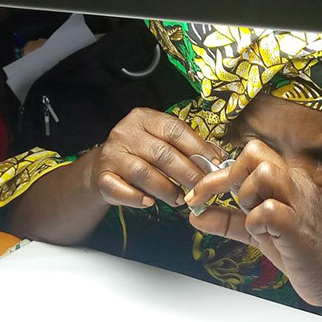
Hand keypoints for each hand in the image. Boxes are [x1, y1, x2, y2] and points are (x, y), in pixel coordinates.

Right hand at [85, 108, 223, 208]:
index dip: (198, 148)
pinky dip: (137, 198)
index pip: (175, 130)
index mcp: (145, 119)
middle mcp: (126, 133)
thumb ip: (189, 148)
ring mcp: (112, 155)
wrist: (102, 168)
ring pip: (144, 173)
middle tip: (202, 188)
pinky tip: (150, 202)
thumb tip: (219, 158)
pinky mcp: (102, 178)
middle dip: (187, 173)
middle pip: (162, 153)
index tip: (216, 165)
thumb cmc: (141, 155)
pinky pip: (121, 190)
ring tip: (181, 199)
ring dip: (167, 189)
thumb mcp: (163, 143)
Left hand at [184, 140, 321, 307]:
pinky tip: (265, 236)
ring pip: (263, 172)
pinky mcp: (299, 227)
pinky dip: (256, 222)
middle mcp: (294, 184)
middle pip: (254, 151)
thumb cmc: (304, 253)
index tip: (197, 196)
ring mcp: (299, 203)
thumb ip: (229, 221)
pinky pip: (269, 209)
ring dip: (246, 196)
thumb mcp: (259, 232)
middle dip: (231, 178)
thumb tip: (196, 215)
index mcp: (285, 181)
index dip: (215, 175)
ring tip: (254, 221)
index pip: (246, 157)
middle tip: (233, 206)